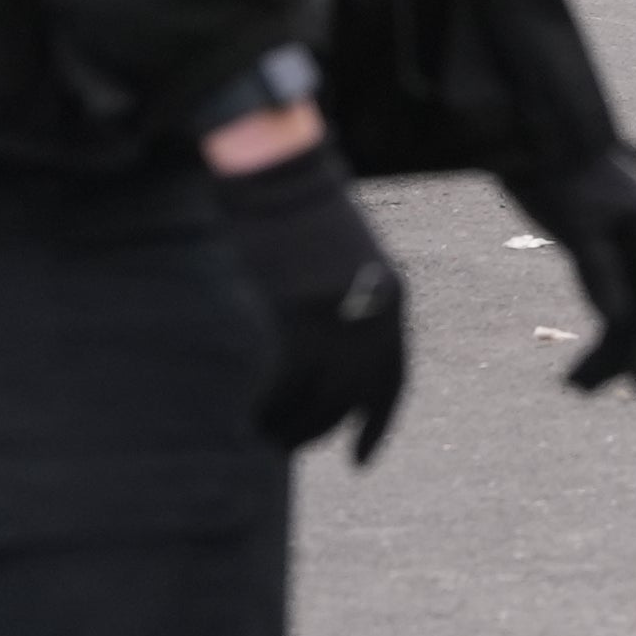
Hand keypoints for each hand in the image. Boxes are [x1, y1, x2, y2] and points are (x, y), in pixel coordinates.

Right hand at [215, 142, 409, 461]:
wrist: (280, 173)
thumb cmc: (307, 211)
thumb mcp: (351, 259)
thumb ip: (350, 309)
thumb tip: (326, 365)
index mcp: (392, 303)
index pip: (391, 384)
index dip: (374, 427)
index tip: (359, 462)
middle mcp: (369, 321)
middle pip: (345, 403)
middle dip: (316, 432)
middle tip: (286, 445)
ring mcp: (328, 324)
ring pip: (308, 405)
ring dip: (285, 429)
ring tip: (259, 437)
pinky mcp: (285, 324)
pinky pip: (274, 388)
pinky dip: (260, 407)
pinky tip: (242, 416)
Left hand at [503, 139, 635, 393]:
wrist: (544, 147)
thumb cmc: (561, 179)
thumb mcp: (578, 227)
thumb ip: (601, 271)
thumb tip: (619, 320)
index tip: (634, 381)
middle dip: (626, 355)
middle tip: (587, 387)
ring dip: (610, 352)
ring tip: (573, 383)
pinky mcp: (626, 263)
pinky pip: (624, 309)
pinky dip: (605, 338)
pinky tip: (579, 369)